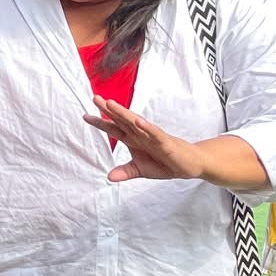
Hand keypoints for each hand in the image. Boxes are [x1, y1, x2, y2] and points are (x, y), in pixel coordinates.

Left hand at [86, 100, 207, 182]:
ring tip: (111, 104)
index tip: (85, 116)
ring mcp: (153, 136)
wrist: (189, 165)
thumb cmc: (166, 163)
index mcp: (133, 140)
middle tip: (95, 98)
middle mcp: (141, 135)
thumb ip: (125, 172)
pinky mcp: (166, 142)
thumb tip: (109, 177)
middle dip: (109, 110)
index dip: (101, 123)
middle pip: (122, 120)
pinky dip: (146, 127)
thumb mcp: (141, 170)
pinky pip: (155, 133)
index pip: (114, 129)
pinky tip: (138, 121)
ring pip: (135, 123)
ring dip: (123, 114)